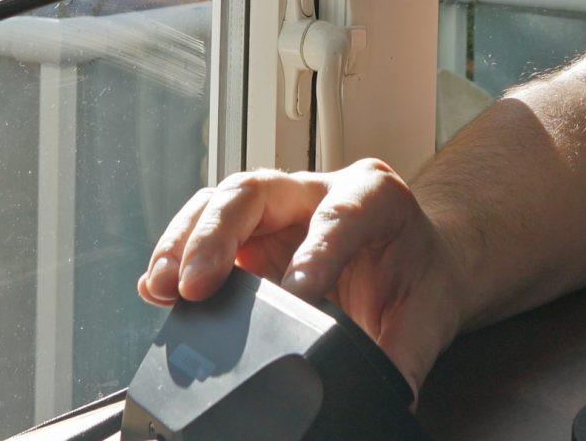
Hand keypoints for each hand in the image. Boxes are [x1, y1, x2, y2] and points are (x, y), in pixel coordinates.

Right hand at [139, 159, 467, 397]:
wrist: (419, 263)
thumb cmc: (421, 279)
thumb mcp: (427, 317)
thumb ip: (404, 355)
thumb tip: (384, 394)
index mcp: (374, 196)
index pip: (339, 215)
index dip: (314, 253)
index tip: (295, 297)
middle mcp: (317, 190)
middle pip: (257, 190)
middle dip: (221, 235)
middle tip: (198, 285)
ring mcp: (278, 208)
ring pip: (221, 202)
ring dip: (185, 243)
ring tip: (163, 287)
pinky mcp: (249, 234)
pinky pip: (204, 228)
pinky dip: (177, 254)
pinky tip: (158, 288)